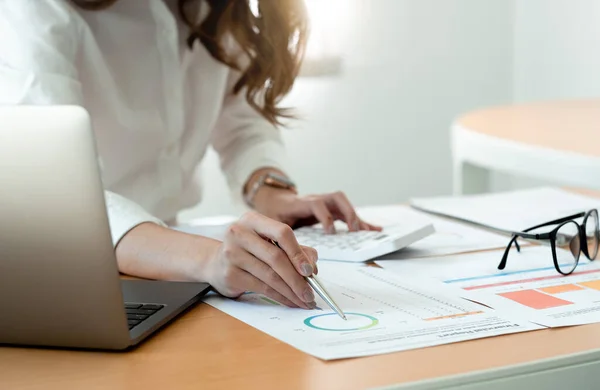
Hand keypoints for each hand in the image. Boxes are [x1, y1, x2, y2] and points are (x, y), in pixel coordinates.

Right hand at [203, 211, 318, 308]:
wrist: (215, 262)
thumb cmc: (249, 251)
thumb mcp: (270, 242)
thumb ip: (294, 250)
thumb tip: (312, 267)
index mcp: (253, 220)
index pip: (282, 232)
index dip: (298, 253)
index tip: (310, 271)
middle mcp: (240, 233)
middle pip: (276, 257)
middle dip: (297, 279)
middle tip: (310, 293)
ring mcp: (232, 254)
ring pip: (270, 276)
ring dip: (291, 292)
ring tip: (304, 300)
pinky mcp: (230, 274)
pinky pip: (262, 288)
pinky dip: (280, 297)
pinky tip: (290, 301)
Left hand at [254, 188, 381, 233]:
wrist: (275, 200)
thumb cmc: (275, 213)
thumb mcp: (273, 222)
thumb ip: (281, 235)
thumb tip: (286, 254)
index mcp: (301, 203)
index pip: (316, 204)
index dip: (325, 217)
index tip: (330, 232)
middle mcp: (315, 199)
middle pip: (335, 197)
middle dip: (347, 212)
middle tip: (353, 229)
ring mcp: (324, 202)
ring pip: (343, 203)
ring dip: (355, 215)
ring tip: (366, 230)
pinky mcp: (331, 208)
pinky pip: (347, 212)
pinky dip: (360, 220)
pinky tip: (373, 229)